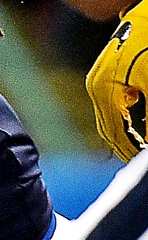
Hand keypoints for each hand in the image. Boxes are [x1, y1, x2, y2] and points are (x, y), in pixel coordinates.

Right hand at [86, 0, 147, 160]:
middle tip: (140, 158)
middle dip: (128, 146)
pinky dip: (127, 118)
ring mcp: (101, 78)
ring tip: (142, 144)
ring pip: (112, 118)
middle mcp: (96, 85)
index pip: (115, 135)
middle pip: (110, 129)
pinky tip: (141, 125)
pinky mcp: (110, 73)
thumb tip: (145, 146)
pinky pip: (115, 105)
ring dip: (128, 132)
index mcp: (102, 89)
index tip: (140, 166)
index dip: (131, 153)